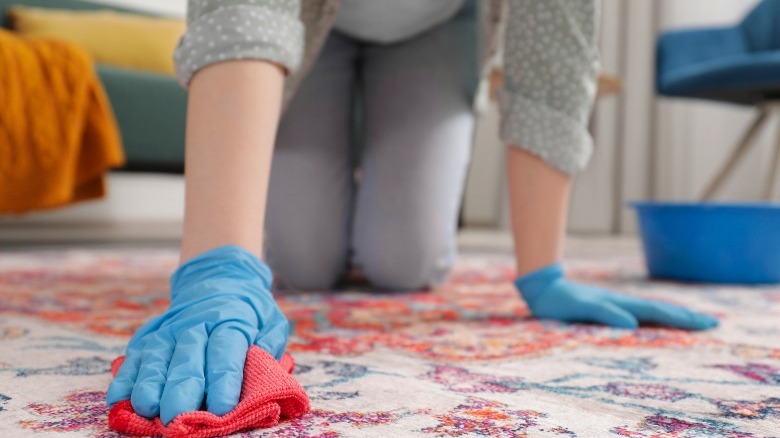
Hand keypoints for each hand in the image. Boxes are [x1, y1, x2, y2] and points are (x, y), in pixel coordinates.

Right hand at [106, 245, 288, 424]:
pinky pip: (134, 357)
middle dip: (181, 389)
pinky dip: (125, 378)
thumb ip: (269, 346)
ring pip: (156, 358)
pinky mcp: (149, 335)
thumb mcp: (270, 321)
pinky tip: (118, 398)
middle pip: (187, 359)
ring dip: (149, 384)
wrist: (219, 279)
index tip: (221, 406)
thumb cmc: (249, 312)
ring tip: (146, 408)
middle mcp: (196, 325)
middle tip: (177, 416)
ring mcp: (169, 330)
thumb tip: (266, 371)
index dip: (223, 380)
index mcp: (231, 322)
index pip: (225, 352)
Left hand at [514, 263, 717, 329]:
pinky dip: (655, 319)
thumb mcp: (583, 308)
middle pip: (661, 311)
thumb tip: (632, 325)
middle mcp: (624, 304)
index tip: (706, 324)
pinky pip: (639, 315)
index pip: (658, 313)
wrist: (544, 288)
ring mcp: (618, 306)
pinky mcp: (609, 309)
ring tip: (693, 322)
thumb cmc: (561, 301)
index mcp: (622, 305)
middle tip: (712, 324)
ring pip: (652, 312)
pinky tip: (656, 323)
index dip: (682, 320)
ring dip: (673, 318)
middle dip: (686, 318)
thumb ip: (606, 314)